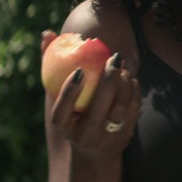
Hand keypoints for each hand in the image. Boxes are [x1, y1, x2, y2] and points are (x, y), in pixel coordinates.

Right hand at [42, 29, 140, 163]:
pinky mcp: (125, 136)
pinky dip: (133, 90)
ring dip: (124, 83)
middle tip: (114, 58)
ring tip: (122, 68)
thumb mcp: (59, 94)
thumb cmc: (72, 109)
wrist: (95, 148)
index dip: (69, 92)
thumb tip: (48, 34)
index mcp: (63, 126)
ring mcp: (106, 138)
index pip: (61, 112)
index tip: (79, 70)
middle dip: (108, 81)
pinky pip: (133, 109)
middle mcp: (84, 136)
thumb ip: (51, 64)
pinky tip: (129, 78)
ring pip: (119, 108)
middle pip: (98, 109)